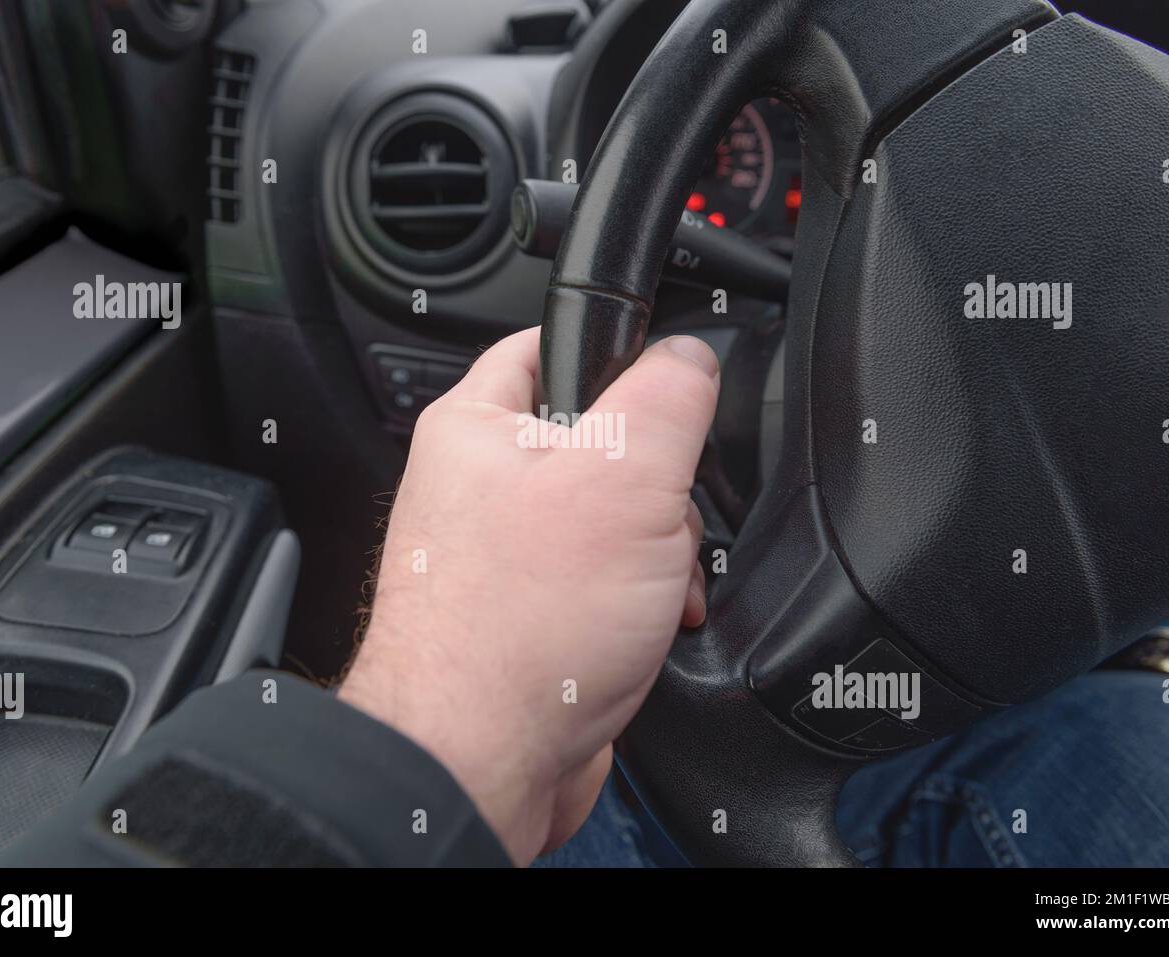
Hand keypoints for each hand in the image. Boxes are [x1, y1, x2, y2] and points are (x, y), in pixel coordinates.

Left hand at [339, 326, 718, 864]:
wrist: (484, 763)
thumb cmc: (515, 633)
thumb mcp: (621, 480)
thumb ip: (664, 398)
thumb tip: (690, 356)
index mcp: (478, 427)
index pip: (552, 341)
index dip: (620, 349)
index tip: (667, 375)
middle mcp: (485, 486)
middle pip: (608, 440)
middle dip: (658, 485)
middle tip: (658, 514)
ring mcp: (511, 553)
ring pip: (620, 517)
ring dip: (661, 552)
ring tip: (654, 585)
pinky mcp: (538, 613)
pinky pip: (613, 581)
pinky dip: (645, 601)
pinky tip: (649, 626)